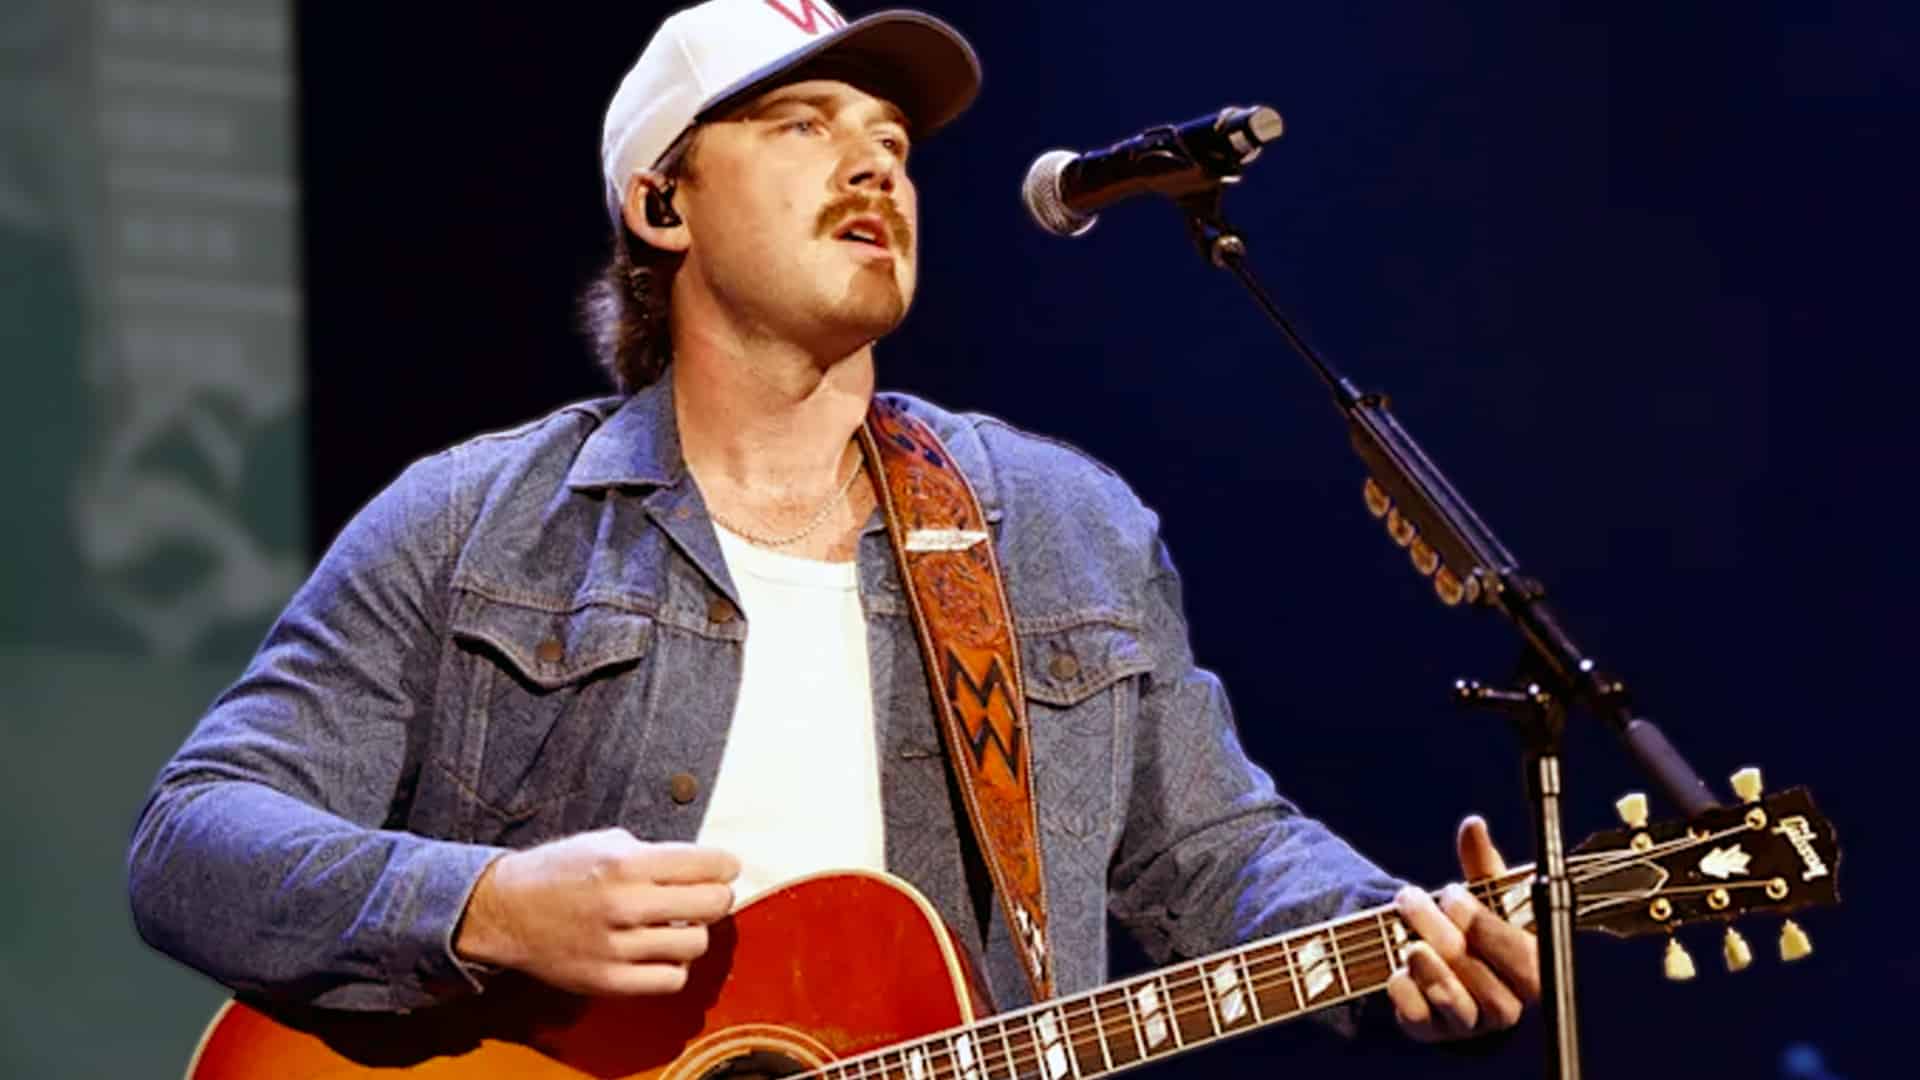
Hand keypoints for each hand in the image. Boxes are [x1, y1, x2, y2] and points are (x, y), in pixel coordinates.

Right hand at [454, 828, 738, 994]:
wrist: (504, 910)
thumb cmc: (559, 870)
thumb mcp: (607, 842)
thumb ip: (656, 854)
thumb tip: (707, 867)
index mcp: (627, 863)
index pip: (709, 865)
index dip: (725, 865)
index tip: (724, 868)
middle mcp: (624, 904)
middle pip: (713, 905)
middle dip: (717, 896)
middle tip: (706, 894)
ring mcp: (616, 947)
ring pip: (696, 944)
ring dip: (693, 932)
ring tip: (674, 923)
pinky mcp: (607, 980)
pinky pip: (670, 979)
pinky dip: (673, 965)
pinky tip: (659, 951)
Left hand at [1386, 816, 1540, 1041]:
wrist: (1440, 964)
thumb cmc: (1472, 927)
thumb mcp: (1481, 895)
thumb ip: (1480, 865)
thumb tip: (1473, 825)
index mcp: (1529, 971)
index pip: (1525, 962)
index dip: (1488, 929)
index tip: (1453, 894)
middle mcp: (1505, 1005)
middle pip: (1489, 987)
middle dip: (1448, 940)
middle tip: (1413, 901)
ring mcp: (1469, 1024)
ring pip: (1458, 1006)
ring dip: (1430, 970)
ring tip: (1408, 942)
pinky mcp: (1432, 1031)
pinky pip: (1421, 1021)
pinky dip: (1406, 995)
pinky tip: (1395, 972)